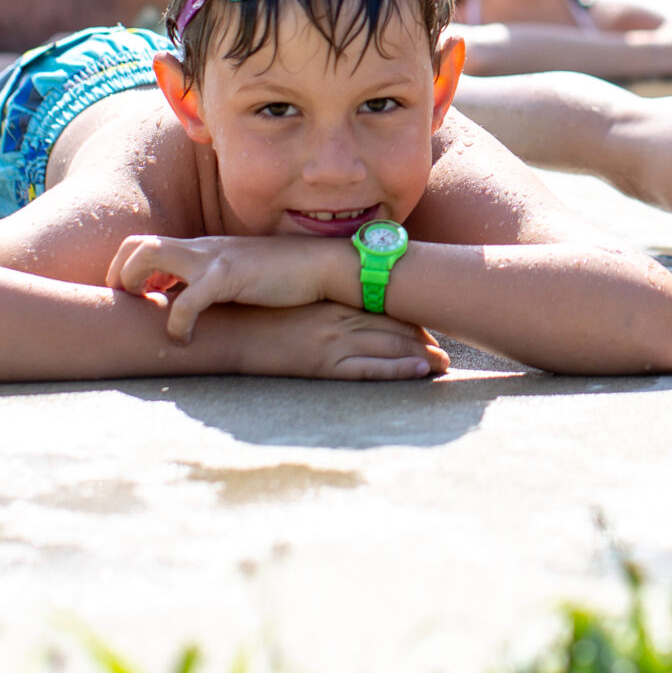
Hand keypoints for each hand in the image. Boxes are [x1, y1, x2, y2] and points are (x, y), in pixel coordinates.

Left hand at [106, 234, 354, 341]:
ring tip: (150, 314)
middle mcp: (201, 248)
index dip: (129, 272)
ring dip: (135, 284)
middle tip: (131, 307)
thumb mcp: (241, 277)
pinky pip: (187, 298)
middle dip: (120, 276)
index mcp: (202, 249)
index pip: (146, 244)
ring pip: (148, 254)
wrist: (322, 265)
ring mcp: (213, 258)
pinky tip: (186, 339)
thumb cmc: (286, 277)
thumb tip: (194, 309)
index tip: (139, 301)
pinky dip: (177, 322)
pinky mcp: (229, 275)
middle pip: (136, 243)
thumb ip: (215, 285)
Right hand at [241, 303, 448, 380]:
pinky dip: (396, 370)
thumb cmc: (252, 315)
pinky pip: (367, 368)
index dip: (407, 320)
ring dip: (420, 356)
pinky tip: (418, 372)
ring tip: (442, 365)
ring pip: (388, 345)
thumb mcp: (290, 303)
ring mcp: (331, 338)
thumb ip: (315, 306)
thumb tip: (331, 313)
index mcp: (331, 299)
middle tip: (445, 352)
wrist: (226, 328)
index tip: (426, 331)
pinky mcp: (322, 362)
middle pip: (392, 326)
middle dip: (423, 340)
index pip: (381, 307)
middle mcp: (337, 316)